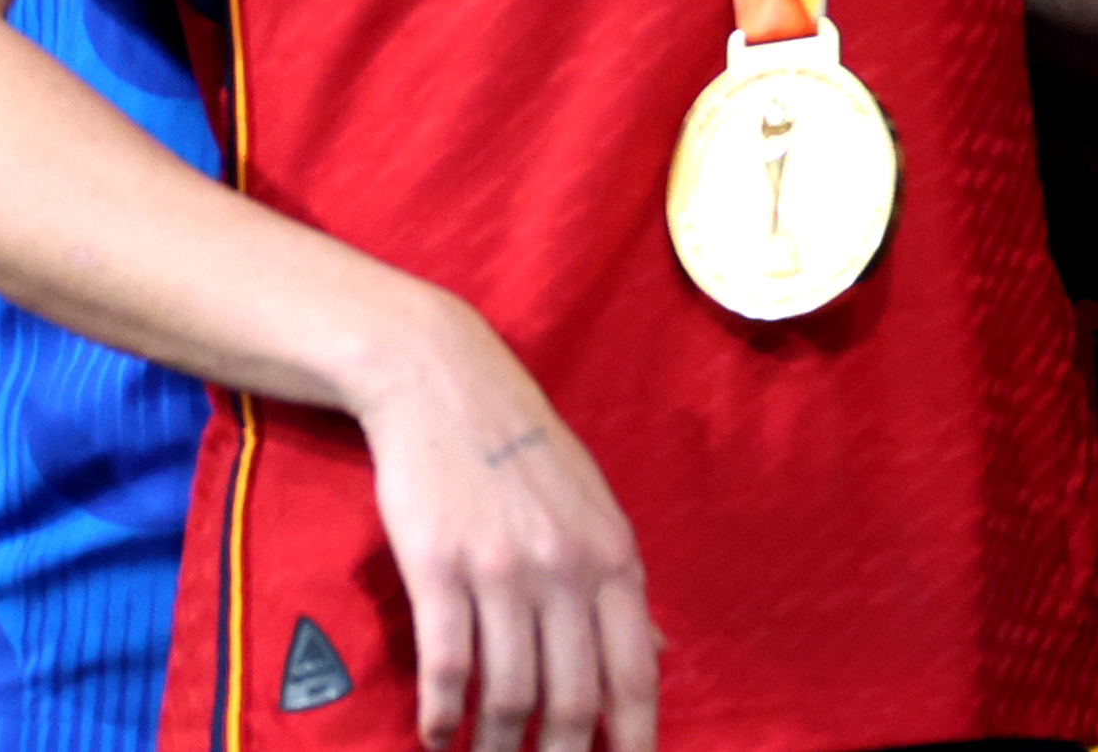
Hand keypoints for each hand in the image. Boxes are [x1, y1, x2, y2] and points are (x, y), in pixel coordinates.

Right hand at [345, 297, 656, 751]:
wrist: (442, 381)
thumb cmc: (524, 443)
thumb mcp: (594, 505)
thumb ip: (622, 585)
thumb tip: (660, 655)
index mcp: (613, 557)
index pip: (636, 674)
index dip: (633, 740)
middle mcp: (564, 570)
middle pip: (573, 700)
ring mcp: (500, 571)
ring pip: (508, 693)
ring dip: (496, 747)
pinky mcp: (438, 568)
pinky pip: (447, 666)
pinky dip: (443, 715)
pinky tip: (437, 735)